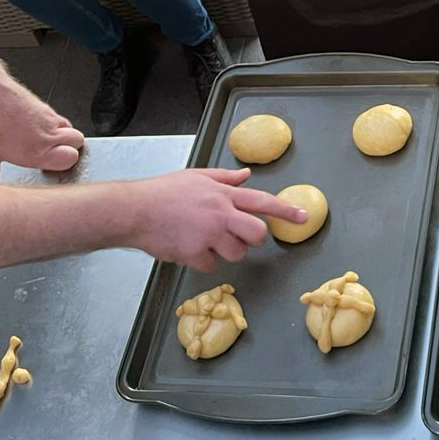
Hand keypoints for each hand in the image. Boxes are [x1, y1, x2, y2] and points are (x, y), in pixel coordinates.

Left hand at [0, 76, 84, 179]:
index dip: (66, 164)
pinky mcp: (43, 105)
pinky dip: (51, 123)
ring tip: (44, 140)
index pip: (71, 159)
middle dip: (71, 148)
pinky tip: (32, 126)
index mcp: (38, 151)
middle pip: (78, 141)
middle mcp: (48, 134)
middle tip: (54, 153)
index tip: (53, 167)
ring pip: (69, 127)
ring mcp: (48, 117)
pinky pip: (56, 117)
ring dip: (62, 135)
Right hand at [132, 167, 305, 270]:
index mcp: (223, 194)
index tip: (303, 217)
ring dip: (225, 250)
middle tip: (238, 236)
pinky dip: (202, 260)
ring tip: (203, 238)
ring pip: (236, 253)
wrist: (135, 210)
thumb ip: (225, 178)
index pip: (262, 201)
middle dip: (253, 239)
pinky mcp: (196, 254)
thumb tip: (247, 175)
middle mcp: (220, 214)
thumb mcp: (197, 177)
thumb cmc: (163, 192)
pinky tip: (188, 246)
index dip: (285, 211)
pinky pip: (212, 264)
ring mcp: (209, 235)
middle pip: (257, 234)